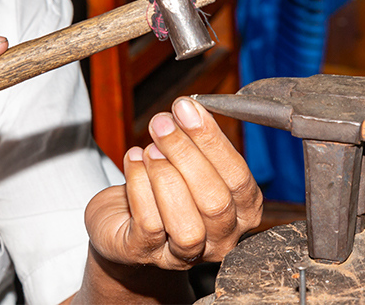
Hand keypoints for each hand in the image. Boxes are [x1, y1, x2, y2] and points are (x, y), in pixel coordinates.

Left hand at [85, 97, 261, 269]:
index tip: (187, 109)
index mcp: (242, 211)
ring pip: (187, 225)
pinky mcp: (145, 254)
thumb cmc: (162, 187)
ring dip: (165, 177)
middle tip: (162, 123)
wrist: (121, 222)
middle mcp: (221, 239)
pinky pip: (149, 226)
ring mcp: (184, 255)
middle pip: (215, 202)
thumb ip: (195, 141)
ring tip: (150, 149)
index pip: (238, 178)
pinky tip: (133, 161)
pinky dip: (139, 186)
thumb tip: (188, 109)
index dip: (212, 141)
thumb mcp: (186, 162)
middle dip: (186, 155)